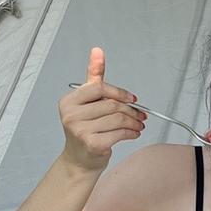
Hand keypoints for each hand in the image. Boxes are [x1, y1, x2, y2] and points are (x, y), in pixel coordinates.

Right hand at [59, 46, 146, 172]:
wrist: (79, 160)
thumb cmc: (85, 129)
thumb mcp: (88, 101)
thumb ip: (94, 77)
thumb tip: (97, 51)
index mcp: (69, 101)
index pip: (99, 88)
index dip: (119, 92)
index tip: (132, 99)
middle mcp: (71, 115)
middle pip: (111, 105)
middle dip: (130, 110)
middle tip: (141, 114)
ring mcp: (80, 130)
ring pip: (117, 119)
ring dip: (134, 122)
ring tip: (139, 124)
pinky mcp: (92, 144)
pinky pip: (119, 133)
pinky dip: (131, 132)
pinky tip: (133, 133)